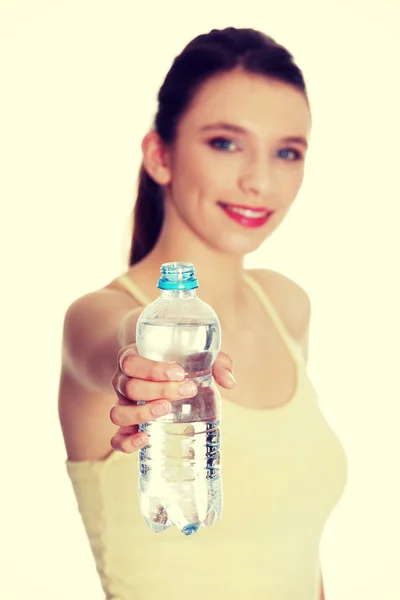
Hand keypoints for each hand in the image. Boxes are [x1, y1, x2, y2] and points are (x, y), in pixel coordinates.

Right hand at [110, 344, 234, 452]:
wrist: (157, 373)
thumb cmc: (177, 361)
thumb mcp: (195, 355)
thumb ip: (215, 362)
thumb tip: (230, 383)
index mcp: (132, 359)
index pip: (132, 363)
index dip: (153, 370)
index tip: (180, 373)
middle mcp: (122, 382)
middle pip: (130, 387)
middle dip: (160, 390)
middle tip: (188, 390)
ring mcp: (123, 405)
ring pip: (119, 413)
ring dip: (142, 414)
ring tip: (168, 410)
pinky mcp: (127, 426)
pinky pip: (116, 438)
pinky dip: (125, 442)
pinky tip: (145, 440)